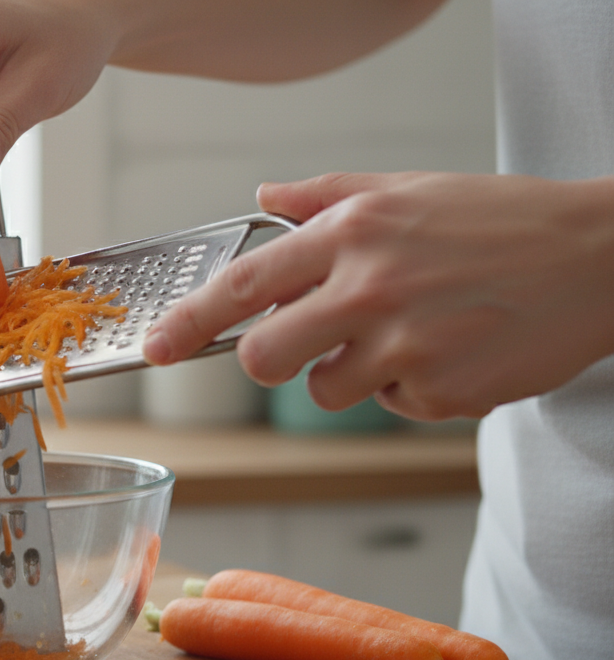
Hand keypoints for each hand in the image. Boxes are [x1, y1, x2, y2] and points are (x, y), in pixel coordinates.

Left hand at [142, 172, 613, 419]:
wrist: (599, 259)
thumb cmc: (500, 221)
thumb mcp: (407, 189)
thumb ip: (325, 194)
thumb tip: (261, 197)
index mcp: (351, 233)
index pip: (243, 285)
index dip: (188, 322)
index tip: (155, 348)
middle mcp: (368, 290)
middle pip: (266, 359)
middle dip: (273, 361)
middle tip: (309, 344)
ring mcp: (404, 347)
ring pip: (327, 390)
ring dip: (354, 373)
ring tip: (410, 334)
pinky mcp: (439, 393)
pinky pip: (391, 405)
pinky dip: (411, 388)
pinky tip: (452, 350)